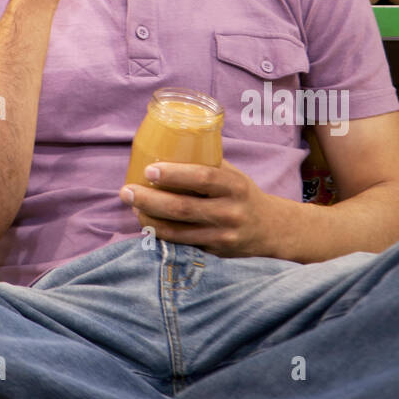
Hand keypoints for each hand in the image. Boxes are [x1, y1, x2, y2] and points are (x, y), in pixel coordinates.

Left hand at [119, 161, 278, 257]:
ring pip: (178, 232)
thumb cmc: (242, 194)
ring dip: (149, 219)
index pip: (203, 178)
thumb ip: (205, 163)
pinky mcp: (215, 254)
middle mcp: (230, 213)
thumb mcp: (232, 175)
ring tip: (132, 206)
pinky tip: (147, 223)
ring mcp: (222, 237)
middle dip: (149, 199)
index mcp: (234, 186)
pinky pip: (182, 246)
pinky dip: (160, 235)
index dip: (174, 174)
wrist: (272, 230)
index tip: (149, 170)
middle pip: (182, 208)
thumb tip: (165, 143)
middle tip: (127, 191)